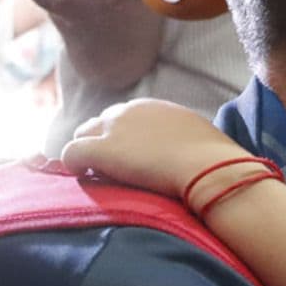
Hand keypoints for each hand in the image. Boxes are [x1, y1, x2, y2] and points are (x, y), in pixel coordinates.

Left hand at [61, 98, 244, 200]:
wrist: (211, 169)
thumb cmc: (214, 160)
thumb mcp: (196, 138)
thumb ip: (181, 138)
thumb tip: (186, 153)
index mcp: (151, 107)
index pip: (122, 119)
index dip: (122, 140)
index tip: (129, 160)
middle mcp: (127, 111)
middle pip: (97, 125)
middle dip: (100, 145)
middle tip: (110, 171)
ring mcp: (112, 129)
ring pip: (81, 136)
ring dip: (87, 155)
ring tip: (98, 177)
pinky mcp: (101, 150)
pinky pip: (71, 154)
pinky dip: (74, 166)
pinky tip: (84, 178)